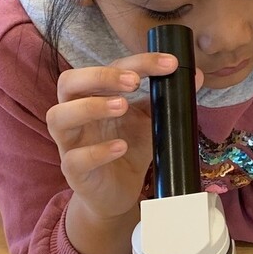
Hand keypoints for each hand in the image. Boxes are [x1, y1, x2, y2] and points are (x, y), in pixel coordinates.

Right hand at [46, 52, 201, 225]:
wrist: (120, 191)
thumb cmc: (129, 148)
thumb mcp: (149, 120)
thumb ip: (165, 98)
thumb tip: (194, 75)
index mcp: (94, 95)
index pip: (108, 67)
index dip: (138, 62)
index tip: (169, 63)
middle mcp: (75, 114)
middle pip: (68, 82)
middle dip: (100, 76)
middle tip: (134, 81)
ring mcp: (70, 143)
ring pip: (58, 116)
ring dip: (90, 107)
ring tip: (122, 106)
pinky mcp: (74, 172)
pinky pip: (74, 159)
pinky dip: (97, 151)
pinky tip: (120, 147)